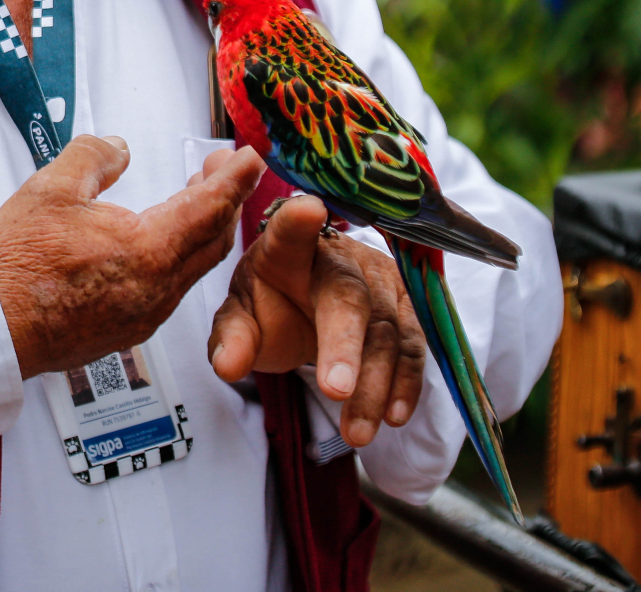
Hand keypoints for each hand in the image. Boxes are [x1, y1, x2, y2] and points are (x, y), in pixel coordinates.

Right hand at [0, 135, 262, 378]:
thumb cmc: (20, 263)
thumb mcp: (51, 188)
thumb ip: (93, 157)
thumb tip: (119, 147)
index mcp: (149, 250)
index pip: (209, 206)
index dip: (235, 178)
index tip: (251, 158)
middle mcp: (159, 287)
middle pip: (213, 240)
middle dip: (226, 199)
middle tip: (224, 168)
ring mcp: (147, 313)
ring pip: (194, 266)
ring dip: (203, 229)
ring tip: (195, 197)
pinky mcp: (131, 328)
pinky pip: (173, 287)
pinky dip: (181, 256)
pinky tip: (160, 242)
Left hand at [208, 190, 425, 447]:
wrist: (305, 302)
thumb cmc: (270, 302)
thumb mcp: (241, 318)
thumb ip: (233, 339)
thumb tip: (227, 366)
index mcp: (287, 249)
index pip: (289, 232)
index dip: (297, 221)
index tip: (306, 209)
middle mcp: (339, 257)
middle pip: (347, 296)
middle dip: (343, 344)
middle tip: (335, 390)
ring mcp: (379, 280)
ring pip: (385, 330)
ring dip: (375, 384)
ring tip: (358, 431)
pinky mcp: (407, 306)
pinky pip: (413, 347)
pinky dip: (406, 384)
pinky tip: (393, 416)